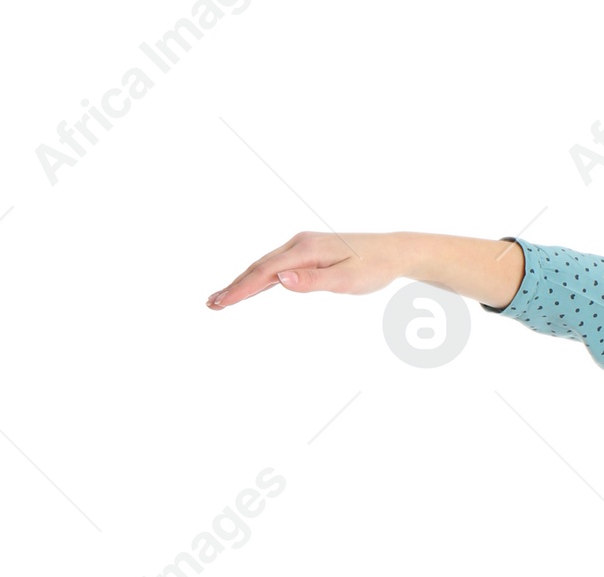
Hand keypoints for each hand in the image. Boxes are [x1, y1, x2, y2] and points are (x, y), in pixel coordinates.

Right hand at [206, 231, 407, 309]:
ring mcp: (301, 247)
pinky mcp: (306, 253)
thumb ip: (312, 281)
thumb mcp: (346, 280)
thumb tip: (281, 280)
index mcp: (305, 250)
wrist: (392, 251)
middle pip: (258, 267)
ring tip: (222, 299)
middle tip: (211, 304)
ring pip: (265, 266)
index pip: (265, 272)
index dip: (241, 289)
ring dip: (242, 282)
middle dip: (234, 287)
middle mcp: (299, 245)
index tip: (222, 303)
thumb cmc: (373, 268)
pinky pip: (276, 266)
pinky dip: (259, 278)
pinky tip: (250, 288)